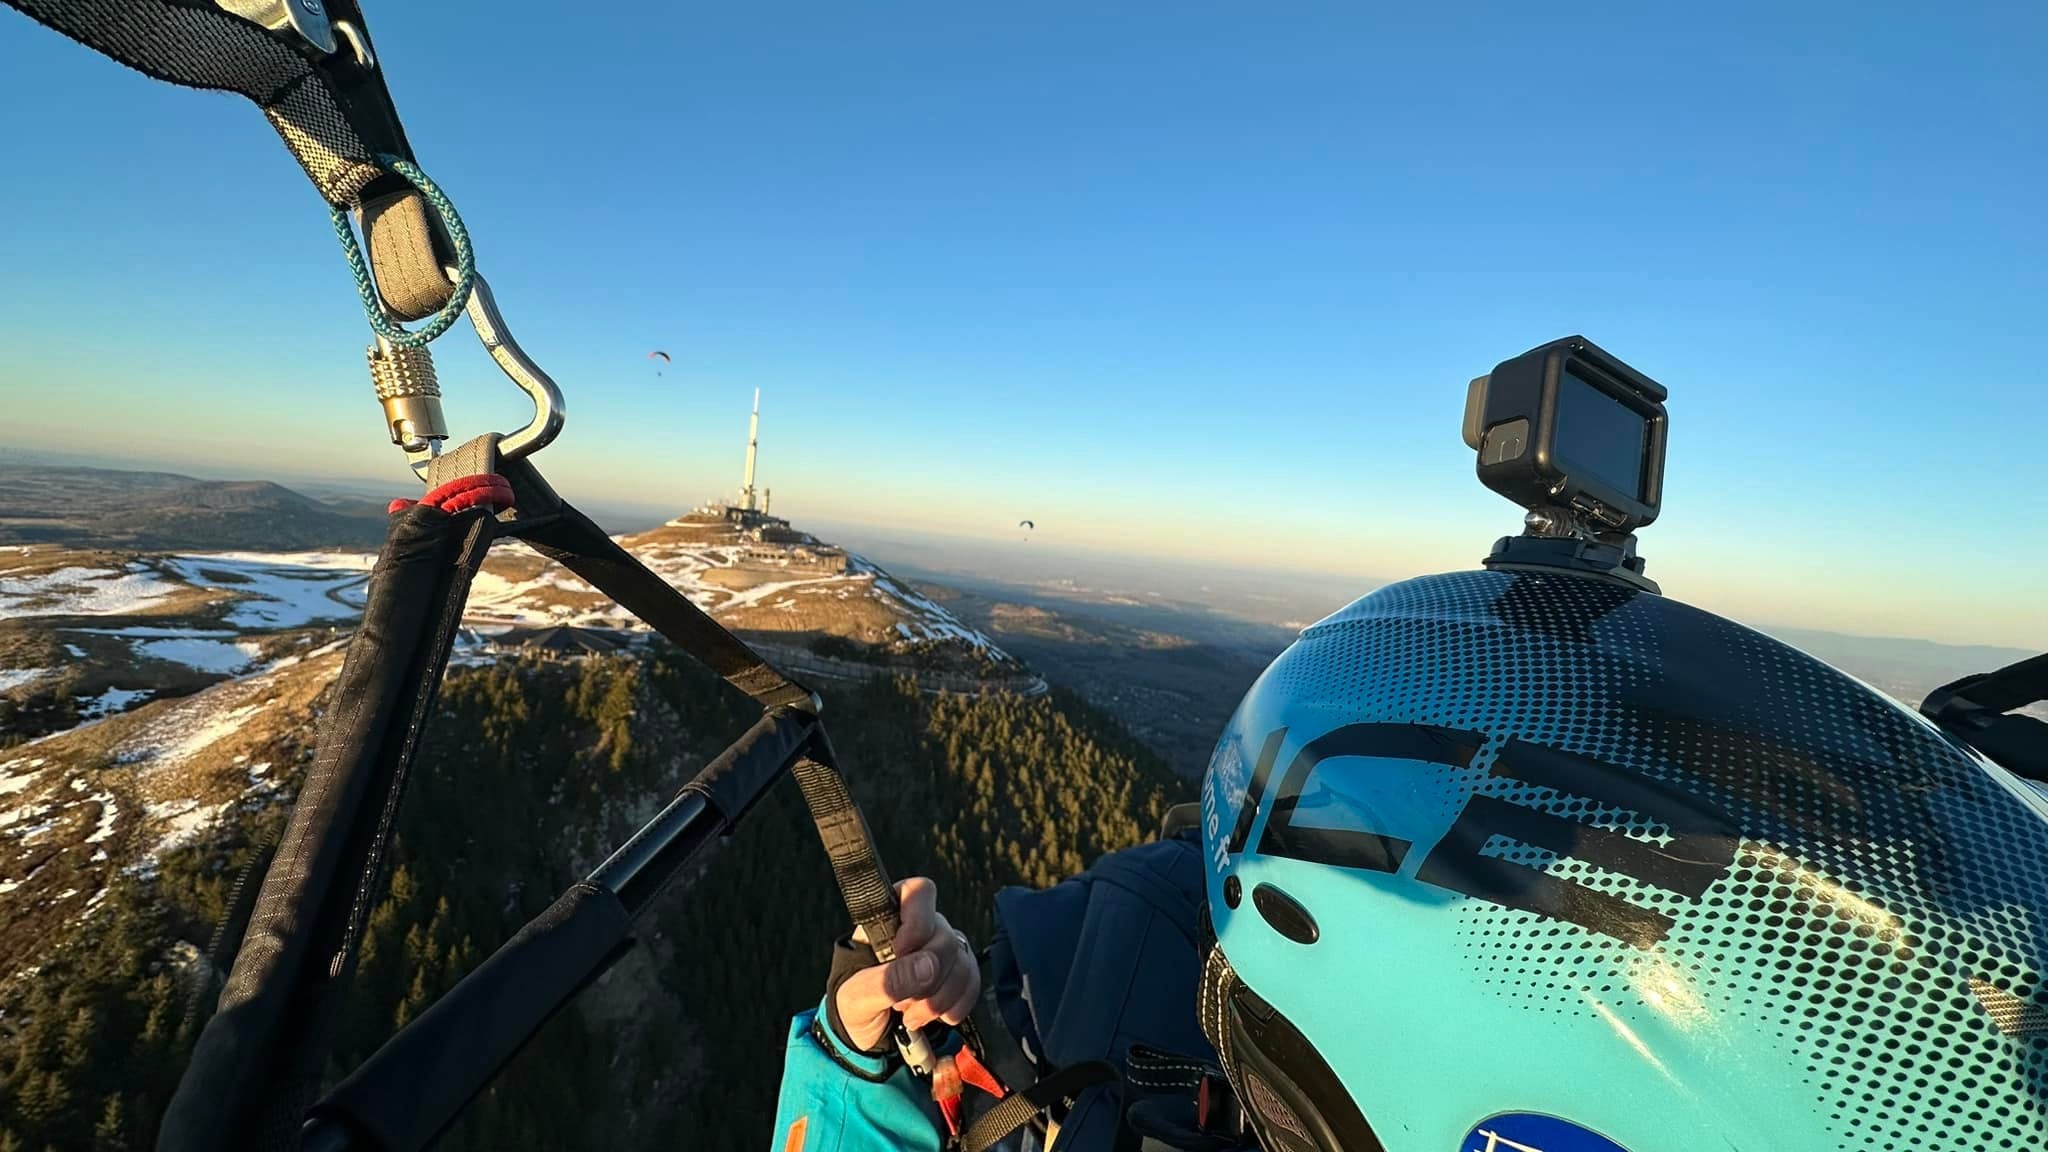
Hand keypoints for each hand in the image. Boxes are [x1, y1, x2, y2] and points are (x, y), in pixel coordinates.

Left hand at [834, 877, 979, 1052]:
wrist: (868, 1035)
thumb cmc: (855, 1007)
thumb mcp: (856, 998)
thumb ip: (887, 980)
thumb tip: (928, 966)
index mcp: (888, 920)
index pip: (918, 893)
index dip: (917, 922)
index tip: (900, 954)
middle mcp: (921, 927)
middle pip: (944, 937)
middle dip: (926, 980)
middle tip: (899, 1002)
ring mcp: (942, 949)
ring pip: (962, 962)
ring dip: (938, 999)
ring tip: (910, 1015)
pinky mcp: (958, 973)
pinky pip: (972, 982)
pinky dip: (954, 1006)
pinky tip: (933, 1017)